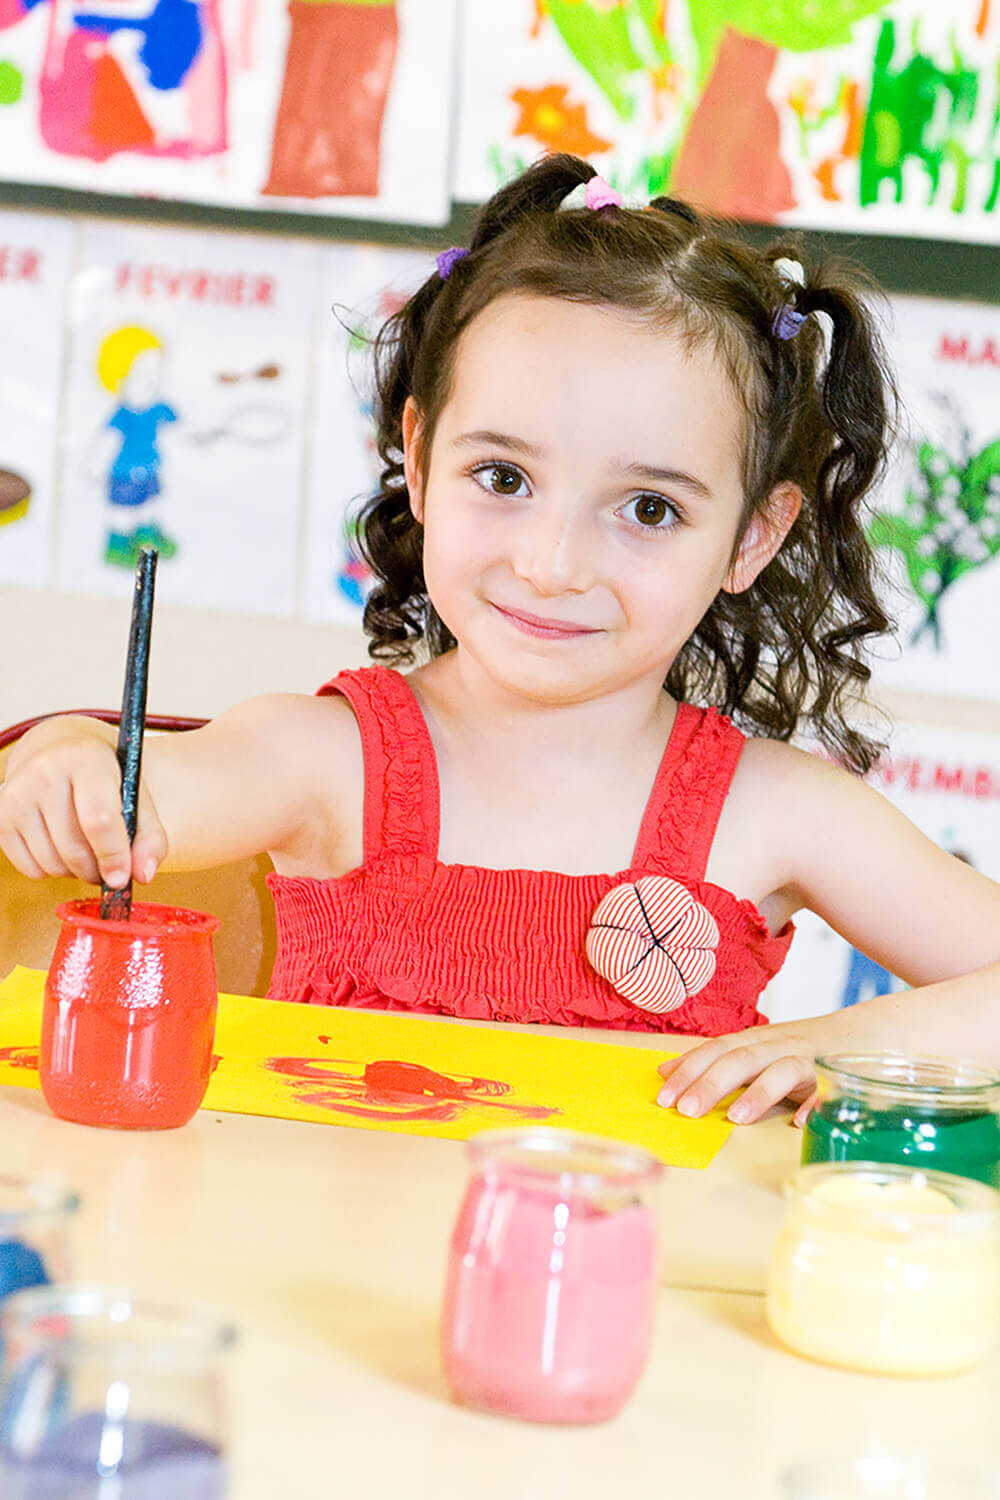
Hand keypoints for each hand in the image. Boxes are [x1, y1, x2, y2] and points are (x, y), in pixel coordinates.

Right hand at [0, 725, 166, 887]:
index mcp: (86, 758)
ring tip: (87, 853)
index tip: (121, 878)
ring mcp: (16, 793)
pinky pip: (30, 868)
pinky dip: (51, 870)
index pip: (98, 818)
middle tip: (108, 869)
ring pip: (51, 863)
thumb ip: (150, 838)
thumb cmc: (105, 778)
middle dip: (96, 870)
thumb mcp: (136, 795)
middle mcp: (45, 770)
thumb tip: (143, 875)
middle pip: (74, 848)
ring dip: (75, 872)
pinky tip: (62, 847)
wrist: (60, 751)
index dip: (113, 855)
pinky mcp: (0, 815)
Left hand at [655, 1021, 831, 1124]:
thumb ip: (712, 1061)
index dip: (688, 1071)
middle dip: (711, 1083)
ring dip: (758, 1092)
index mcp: (755, 1041)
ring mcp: (809, 1060)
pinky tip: (800, 1123)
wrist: (867, 1031)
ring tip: (736, 1118)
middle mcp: (779, 1046)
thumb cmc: (800, 1048)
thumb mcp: (754, 1049)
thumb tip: (664, 1071)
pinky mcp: (838, 1079)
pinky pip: (826, 1091)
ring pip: (782, 1070)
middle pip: (741, 1058)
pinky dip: (814, 1106)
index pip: (715, 1051)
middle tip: (686, 1110)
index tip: (663, 1096)